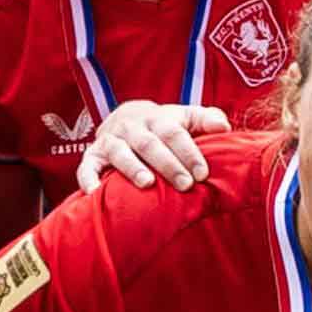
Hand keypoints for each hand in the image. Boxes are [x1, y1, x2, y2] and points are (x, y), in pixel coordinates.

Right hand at [78, 99, 224, 197]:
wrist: (124, 118)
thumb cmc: (163, 126)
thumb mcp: (184, 118)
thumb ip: (206, 119)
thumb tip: (224, 126)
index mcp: (156, 118)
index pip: (173, 133)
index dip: (188, 152)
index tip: (202, 173)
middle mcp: (131, 128)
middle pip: (149, 144)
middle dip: (167, 164)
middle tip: (185, 184)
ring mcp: (109, 141)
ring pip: (119, 153)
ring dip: (132, 167)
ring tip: (147, 184)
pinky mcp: (91, 157)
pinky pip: (87, 168)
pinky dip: (88, 179)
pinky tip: (96, 193)